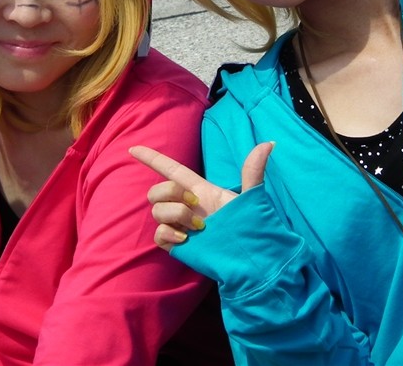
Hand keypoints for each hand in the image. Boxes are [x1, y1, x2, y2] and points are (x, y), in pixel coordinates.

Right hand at [129, 142, 273, 250]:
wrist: (251, 259)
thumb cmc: (252, 228)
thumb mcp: (252, 197)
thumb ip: (254, 171)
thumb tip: (269, 143)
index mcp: (199, 190)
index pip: (170, 169)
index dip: (151, 158)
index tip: (133, 148)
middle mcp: (185, 205)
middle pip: (157, 189)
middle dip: (172, 192)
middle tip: (196, 205)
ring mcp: (179, 225)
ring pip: (156, 209)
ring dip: (176, 213)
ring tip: (199, 226)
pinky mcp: (177, 244)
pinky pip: (157, 233)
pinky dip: (168, 233)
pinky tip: (186, 238)